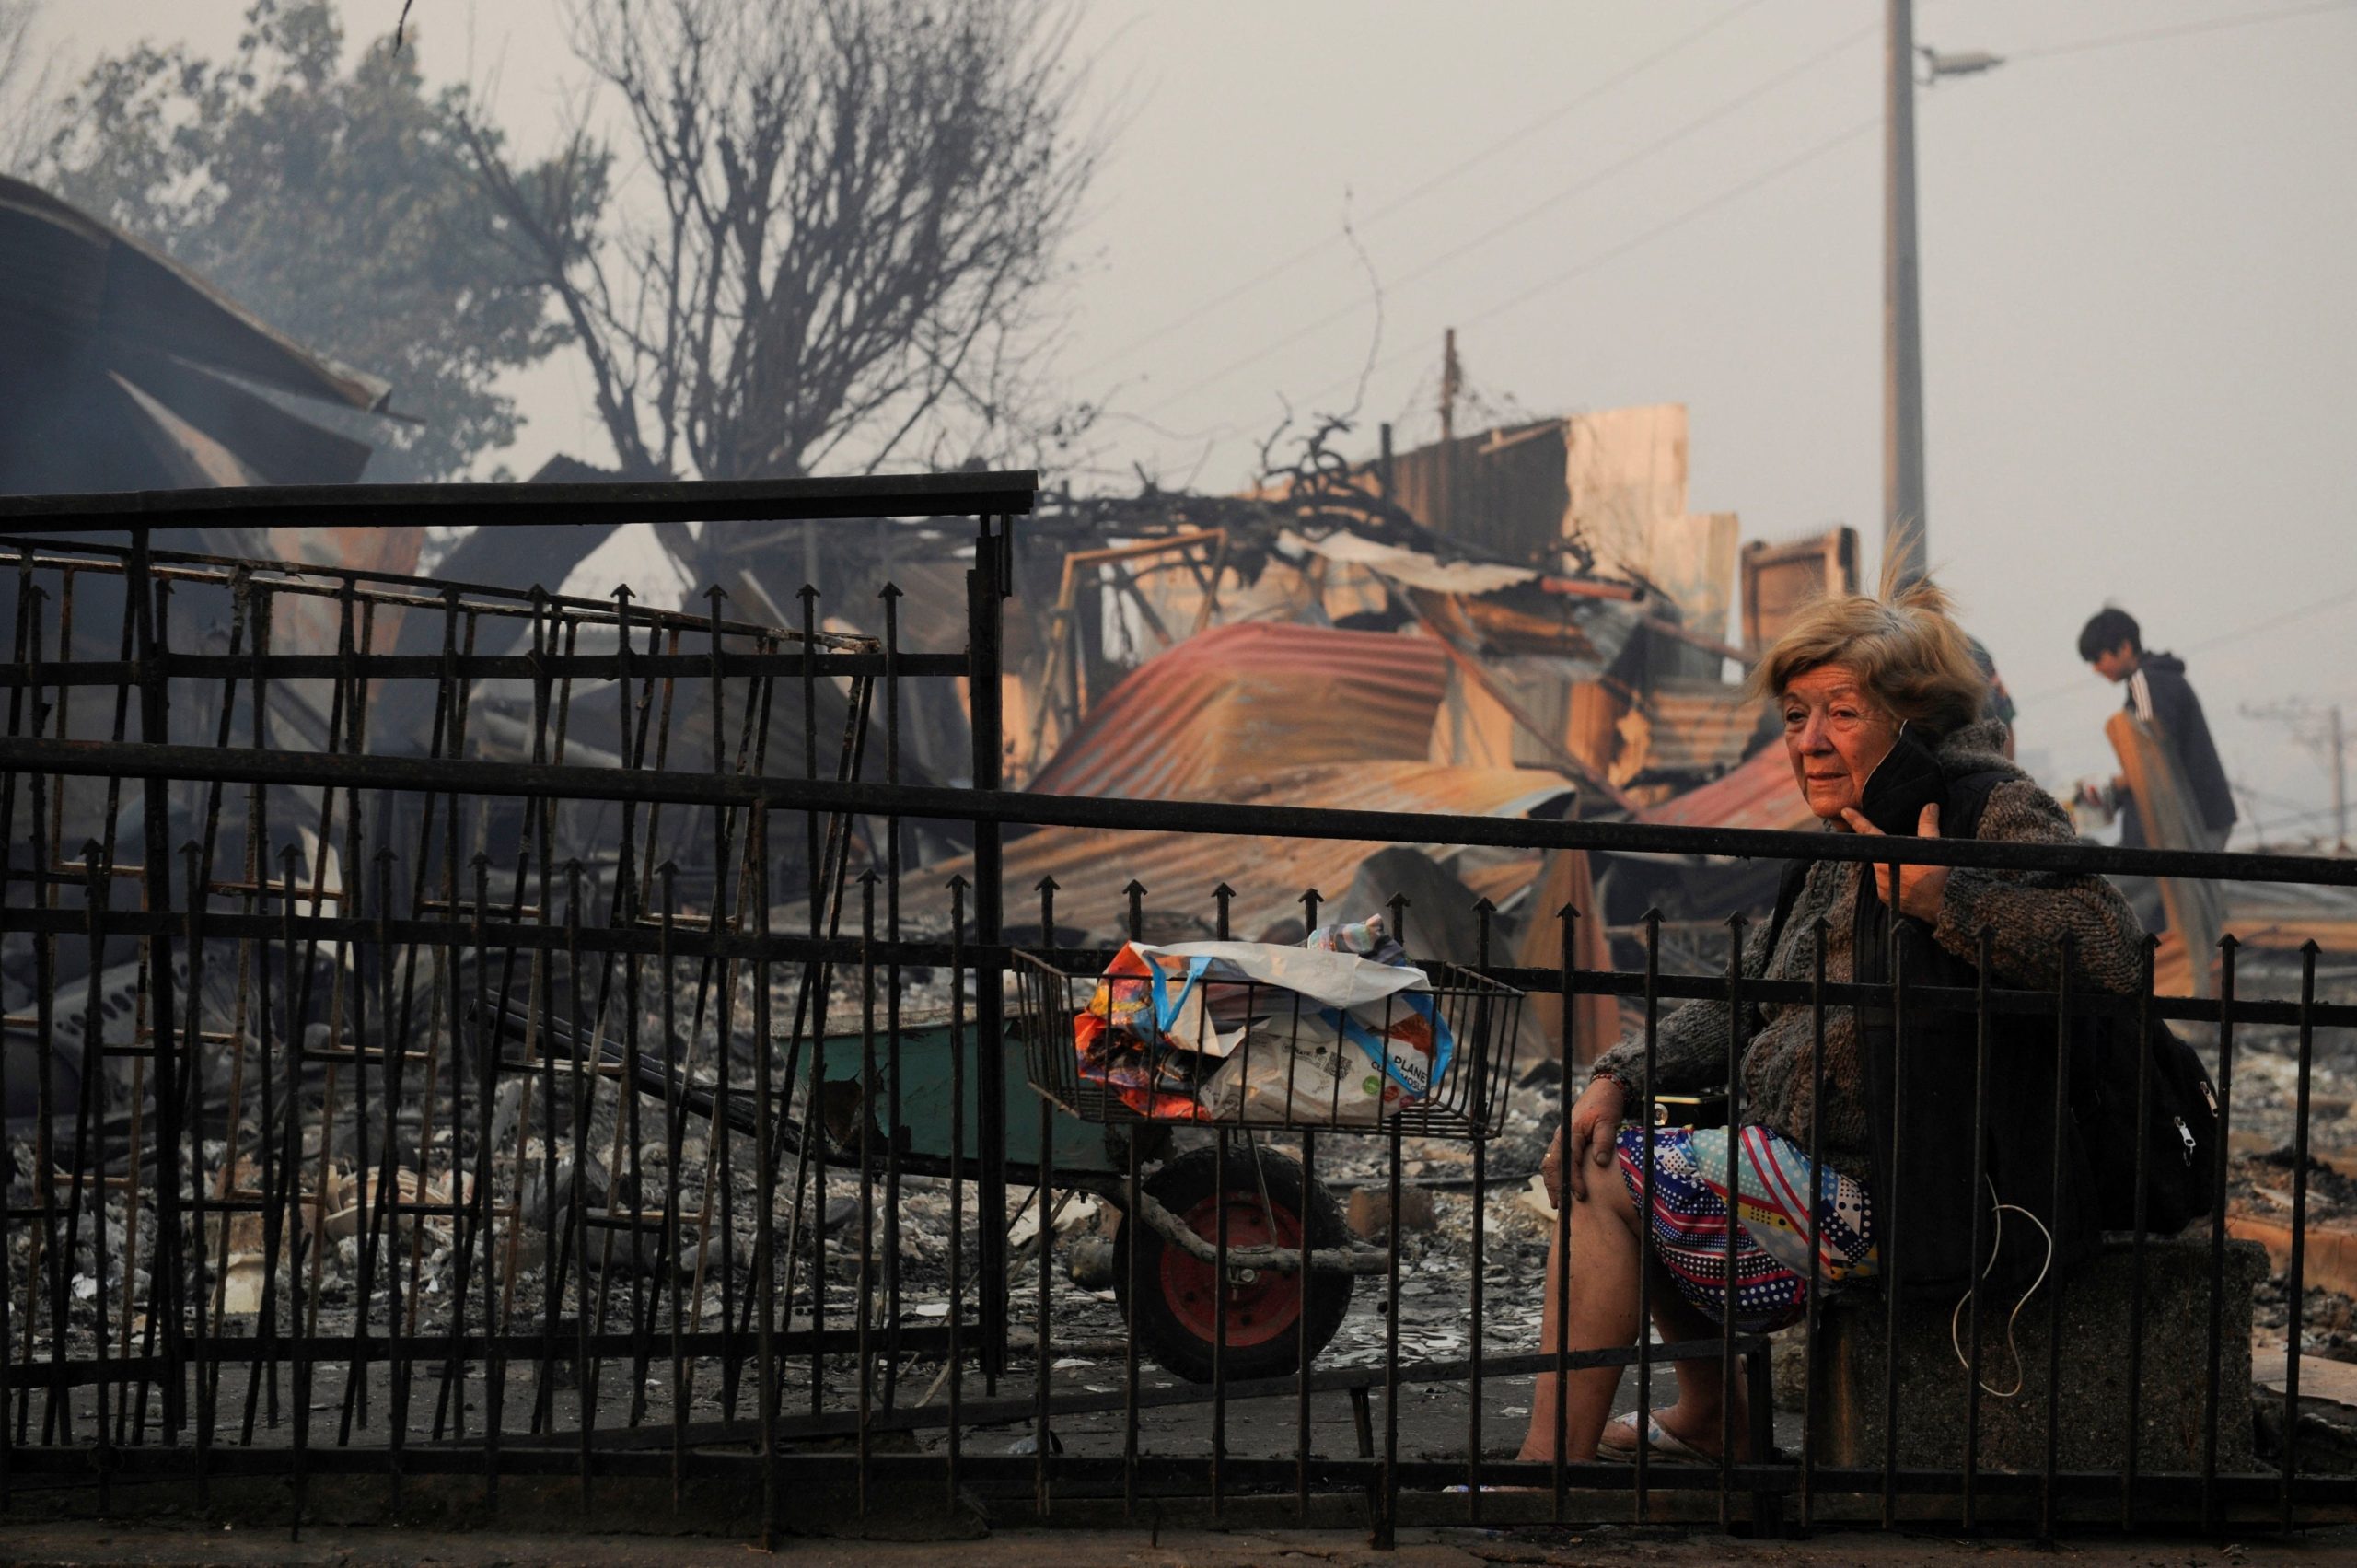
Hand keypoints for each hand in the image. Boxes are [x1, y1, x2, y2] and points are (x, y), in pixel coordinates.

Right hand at [1549, 1077, 1626, 1206]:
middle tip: (1559, 1207)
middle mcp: (1561, 1136)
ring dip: (1552, 1182)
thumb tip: (1600, 1163)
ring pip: (1550, 1163)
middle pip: (1552, 1165)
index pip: (1568, 1161)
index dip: (1573, 1179)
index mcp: (1570, 1132)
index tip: (1581, 1195)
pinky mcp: (1565, 1141)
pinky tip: (1560, 1186)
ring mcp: (1561, 1138)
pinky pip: (1556, 1160)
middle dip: (1554, 1186)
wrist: (1603, 1090)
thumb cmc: (1606, 1105)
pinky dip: (1556, 1174)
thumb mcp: (1608, 1120)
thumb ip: (1604, 1140)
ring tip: (1556, 1202)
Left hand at [1839, 801, 1950, 921]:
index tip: (1845, 811)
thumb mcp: (1933, 850)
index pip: (1869, 834)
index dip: (1857, 821)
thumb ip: (1929, 826)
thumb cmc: (1935, 880)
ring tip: (1912, 868)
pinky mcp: (1885, 898)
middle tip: (1906, 853)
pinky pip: (1886, 883)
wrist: (1936, 910)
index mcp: (1887, 858)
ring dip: (1893, 865)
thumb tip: (1930, 806)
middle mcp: (1879, 873)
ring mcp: (1881, 887)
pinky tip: (1909, 880)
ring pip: (1883, 868)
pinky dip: (1895, 879)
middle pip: (1879, 853)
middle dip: (1888, 849)